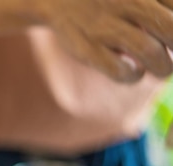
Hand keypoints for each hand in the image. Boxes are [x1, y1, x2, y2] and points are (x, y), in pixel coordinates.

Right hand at [37, 0, 172, 81]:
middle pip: (171, 29)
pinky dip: (132, 75)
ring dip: (163, 67)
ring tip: (161, 69)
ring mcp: (105, 27)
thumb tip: (172, 39)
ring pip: (149, 51)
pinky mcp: (85, 48)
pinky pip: (118, 69)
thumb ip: (157, 5)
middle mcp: (127, 3)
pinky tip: (133, 71)